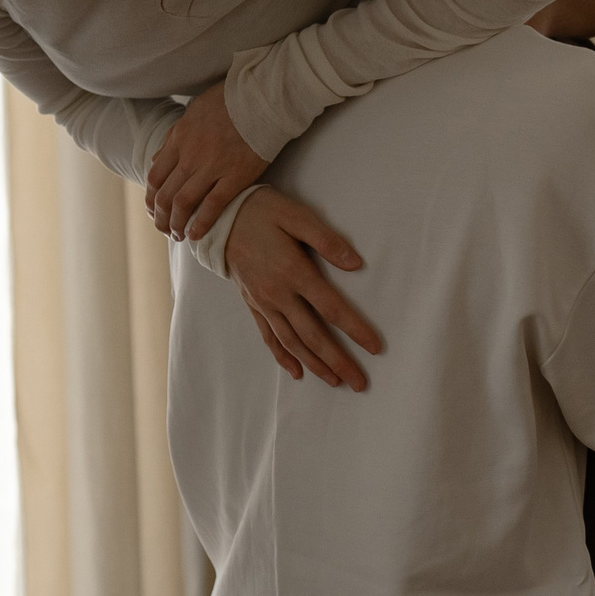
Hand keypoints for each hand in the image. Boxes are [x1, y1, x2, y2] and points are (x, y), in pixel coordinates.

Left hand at [147, 80, 269, 239]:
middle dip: (160, 217)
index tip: (154, 211)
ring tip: (178, 236)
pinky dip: (201, 223)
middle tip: (165, 230)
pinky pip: (213, 205)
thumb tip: (156, 158)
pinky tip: (196, 235)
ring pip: (183, 202)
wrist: (263, 96)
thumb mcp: (193, 112)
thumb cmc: (231, 99)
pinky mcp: (236, 175)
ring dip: (176, 224)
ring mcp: (212, 166)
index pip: (155, 176)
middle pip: (165, 194)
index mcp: (179, 138)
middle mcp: (190, 155)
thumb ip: (174, 137)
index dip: (151, 198)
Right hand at [225, 192, 382, 389]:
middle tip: (359, 383)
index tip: (374, 348)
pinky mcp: (253, 304)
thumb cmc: (264, 212)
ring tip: (336, 382)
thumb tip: (357, 263)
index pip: (331, 308)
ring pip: (292, 342)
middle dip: (338, 361)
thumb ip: (327, 240)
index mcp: (294, 272)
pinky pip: (269, 337)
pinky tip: (297, 372)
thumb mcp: (297, 216)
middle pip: (313, 336)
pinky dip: (283, 357)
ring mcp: (263, 303)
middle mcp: (278, 294)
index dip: (354, 329)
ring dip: (315, 365)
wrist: (220, 217)